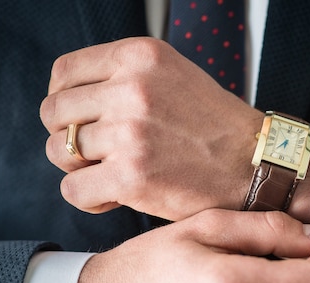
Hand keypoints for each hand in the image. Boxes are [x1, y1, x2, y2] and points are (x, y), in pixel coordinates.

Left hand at [41, 37, 263, 220]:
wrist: (256, 165)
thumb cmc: (217, 127)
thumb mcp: (174, 76)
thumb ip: (125, 77)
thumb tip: (73, 97)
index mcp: (140, 57)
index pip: (64, 72)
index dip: (63, 98)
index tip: (78, 118)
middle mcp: (131, 89)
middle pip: (53, 112)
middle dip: (67, 136)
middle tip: (95, 152)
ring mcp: (130, 133)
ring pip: (59, 151)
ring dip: (79, 168)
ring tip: (110, 174)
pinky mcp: (131, 176)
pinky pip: (73, 189)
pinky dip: (87, 198)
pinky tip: (113, 197)